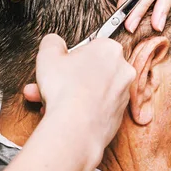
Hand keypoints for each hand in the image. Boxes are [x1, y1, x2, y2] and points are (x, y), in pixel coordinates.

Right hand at [24, 34, 135, 152]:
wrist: (76, 128)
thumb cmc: (64, 89)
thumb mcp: (48, 54)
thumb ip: (51, 42)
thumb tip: (54, 42)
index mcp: (110, 49)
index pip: (90, 47)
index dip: (71, 57)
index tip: (61, 65)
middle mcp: (123, 70)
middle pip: (91, 70)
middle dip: (67, 78)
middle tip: (49, 83)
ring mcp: (123, 94)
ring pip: (92, 90)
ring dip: (70, 94)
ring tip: (47, 101)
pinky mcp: (119, 116)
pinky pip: (97, 108)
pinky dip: (82, 110)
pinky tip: (62, 114)